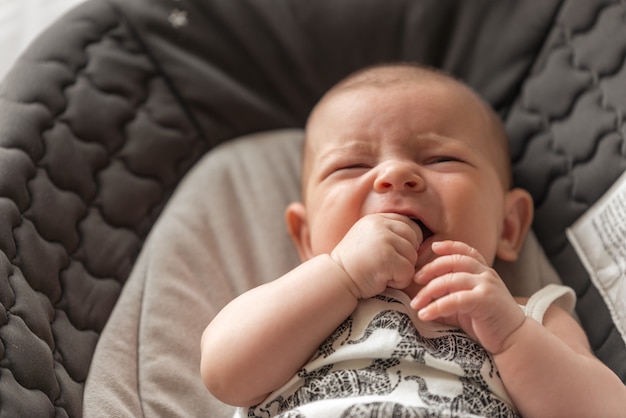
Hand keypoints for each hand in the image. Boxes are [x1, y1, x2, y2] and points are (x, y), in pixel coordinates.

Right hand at [330, 213, 422, 299]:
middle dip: (406, 256)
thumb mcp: (369, 239)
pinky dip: (398, 282)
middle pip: (414, 239)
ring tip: (381, 272)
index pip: (409, 225)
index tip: (394, 255)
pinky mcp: (387, 258)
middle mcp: (381, 225)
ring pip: (413, 257)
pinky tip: (382, 280)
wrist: (336, 278)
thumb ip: (388, 233)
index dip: (408, 242)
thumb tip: (419, 241)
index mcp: (378, 218)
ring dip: (401, 270)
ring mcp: (384, 240)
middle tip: (387, 266)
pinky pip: (408, 271)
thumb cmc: (355, 263)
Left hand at [410, 240, 525, 353]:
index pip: (465, 250)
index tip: (432, 247)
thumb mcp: (465, 304)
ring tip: (416, 304)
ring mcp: (486, 285)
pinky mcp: (485, 300)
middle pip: (452, 262)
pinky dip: (436, 307)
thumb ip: (448, 296)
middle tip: (415, 280)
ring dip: (428, 292)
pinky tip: (424, 314)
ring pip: (450, 280)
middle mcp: (486, 274)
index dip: (449, 246)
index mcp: (483, 271)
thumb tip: (421, 298)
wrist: (513, 339)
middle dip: (430, 269)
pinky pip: (454, 299)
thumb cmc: (487, 322)